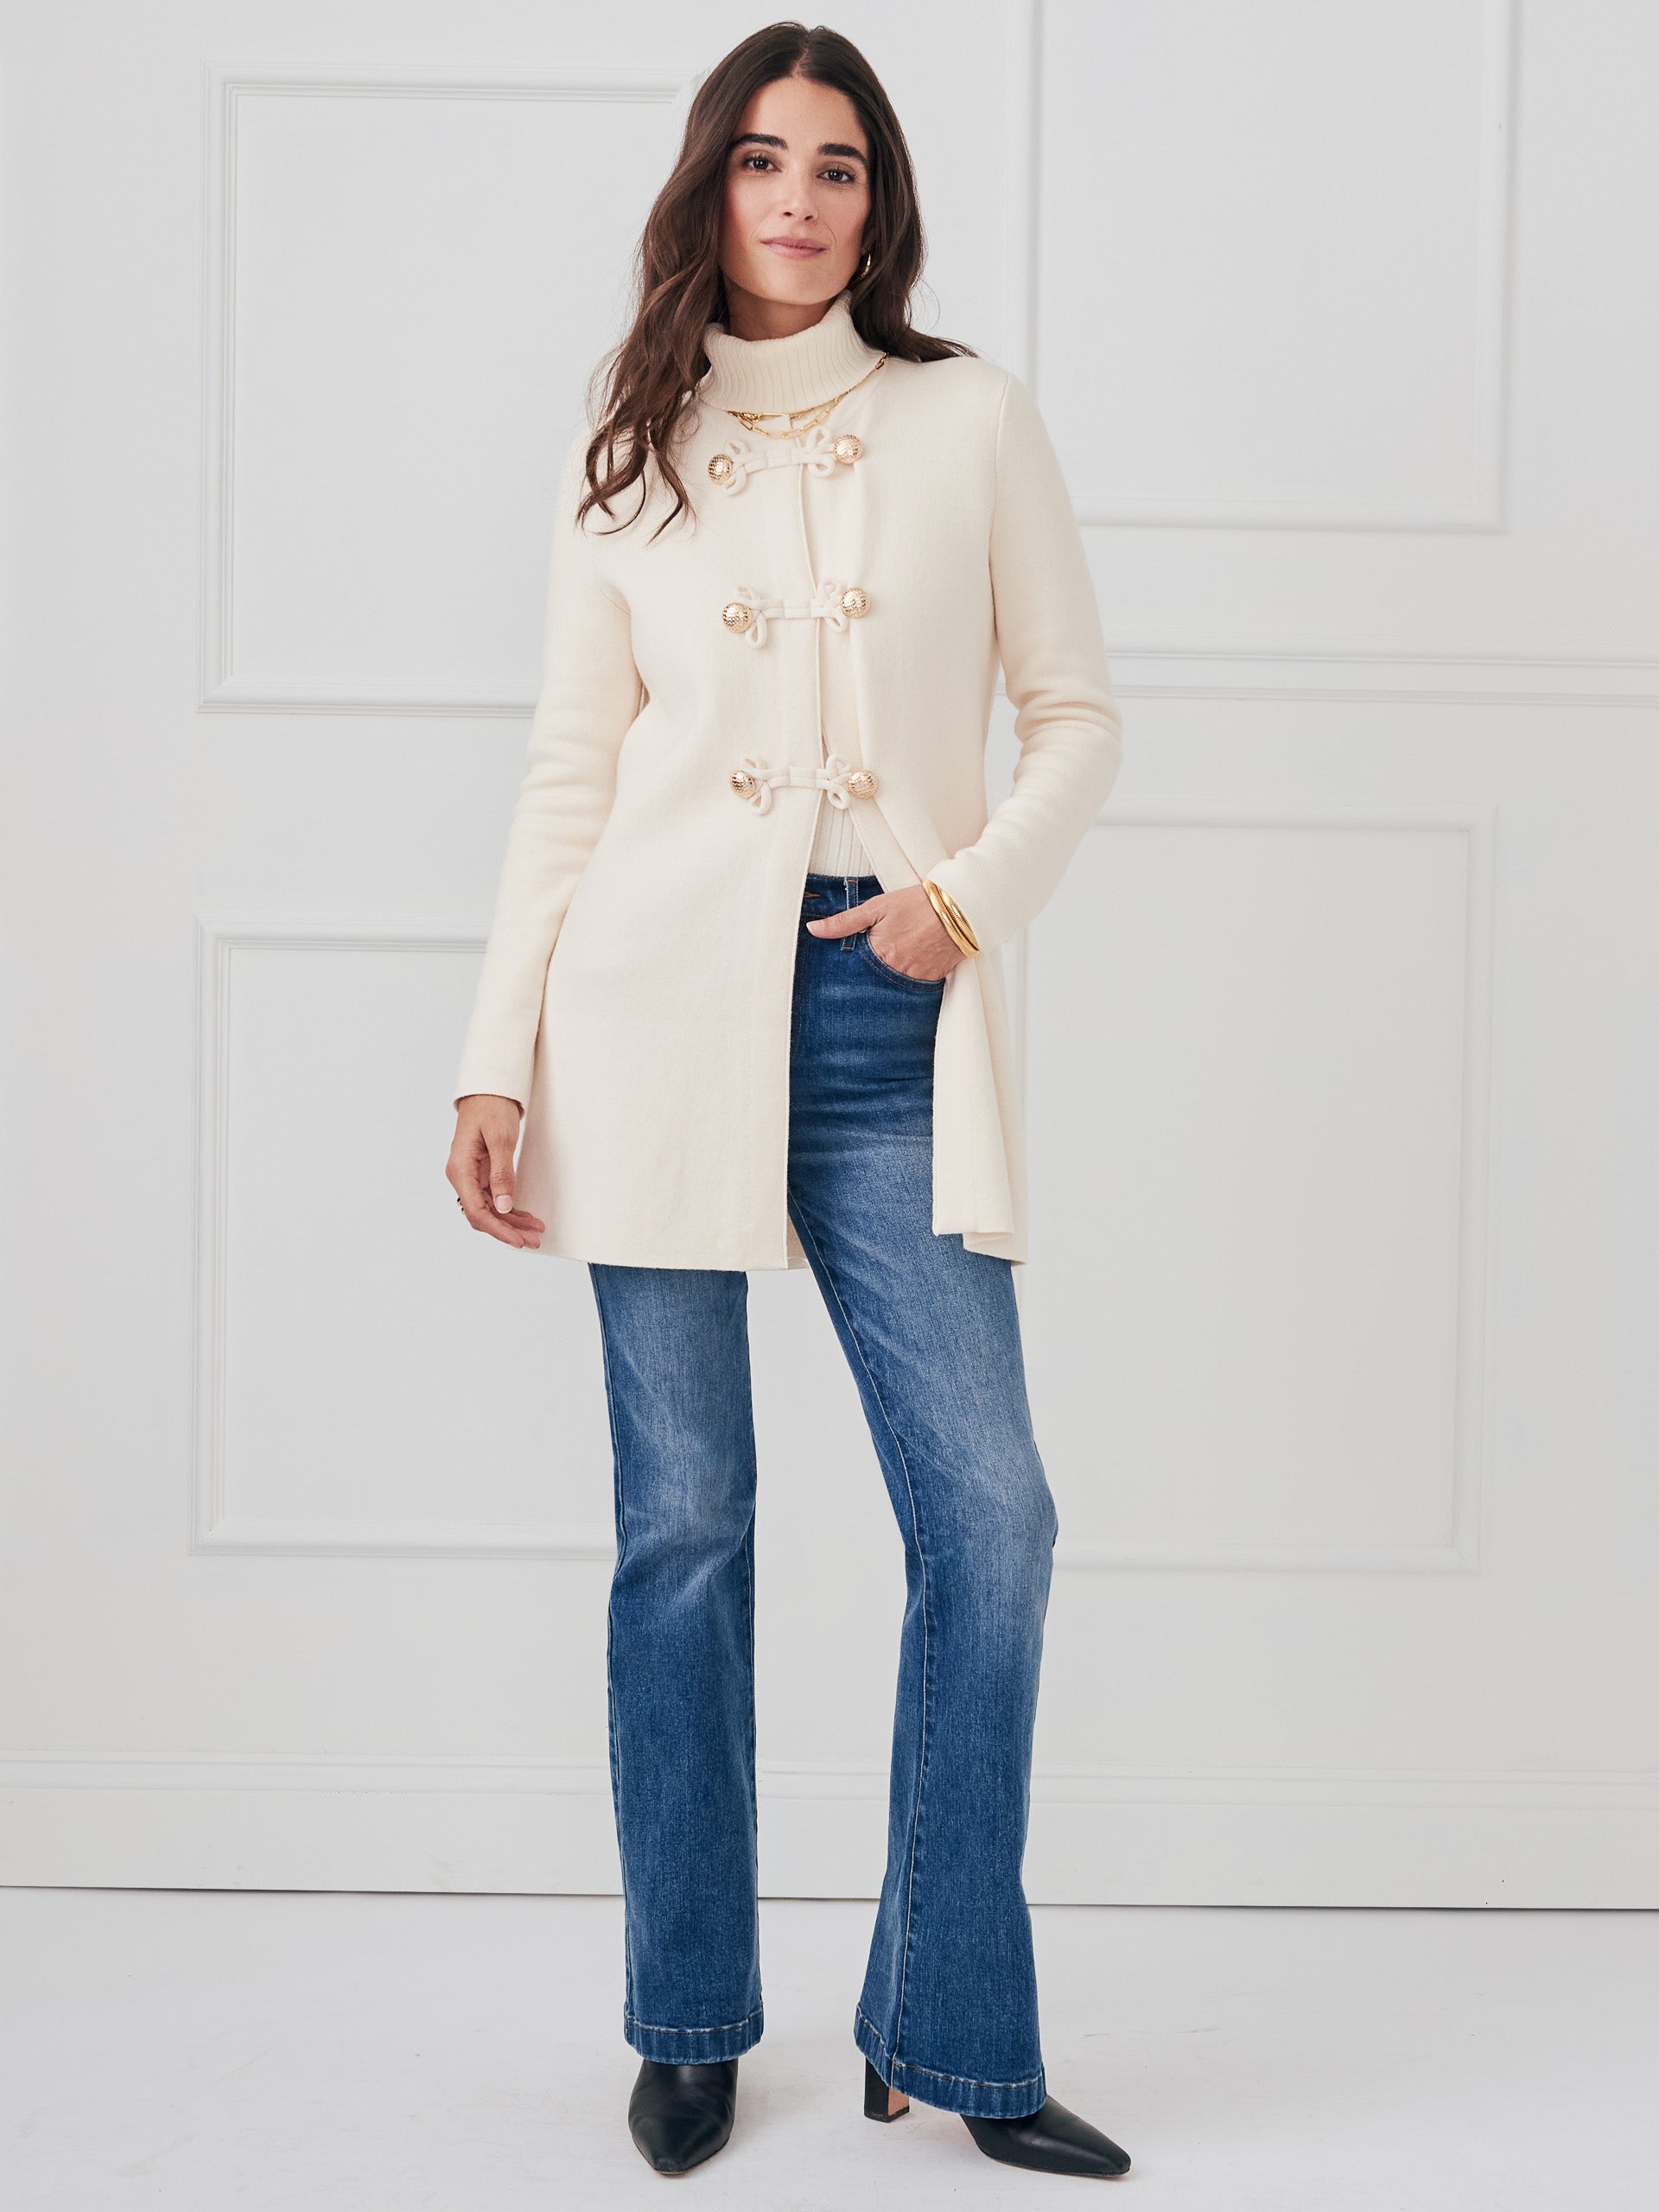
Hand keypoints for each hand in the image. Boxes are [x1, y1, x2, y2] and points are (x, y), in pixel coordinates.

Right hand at [448, 1095, 544, 1248]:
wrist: (488, 1090)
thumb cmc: (491, 1108)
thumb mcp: (501, 1139)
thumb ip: (502, 1173)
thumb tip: (504, 1206)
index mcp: (460, 1169)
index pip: (477, 1211)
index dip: (498, 1229)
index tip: (518, 1240)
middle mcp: (461, 1176)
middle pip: (483, 1215)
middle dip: (508, 1230)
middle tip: (533, 1240)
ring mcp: (471, 1176)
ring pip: (490, 1209)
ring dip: (512, 1222)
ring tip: (535, 1232)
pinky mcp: (481, 1174)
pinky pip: (494, 1199)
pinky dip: (510, 1209)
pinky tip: (525, 1217)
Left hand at [804, 883, 964, 979]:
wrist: (961, 907)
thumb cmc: (917, 903)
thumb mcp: (877, 907)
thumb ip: (844, 922)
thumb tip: (813, 930)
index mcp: (879, 953)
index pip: (855, 972)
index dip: (851, 969)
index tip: (846, 969)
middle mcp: (896, 971)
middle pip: (874, 982)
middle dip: (869, 977)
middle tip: (872, 967)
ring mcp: (916, 978)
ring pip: (894, 986)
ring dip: (889, 979)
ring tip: (893, 963)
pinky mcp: (933, 979)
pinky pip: (914, 987)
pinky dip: (909, 978)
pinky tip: (910, 965)